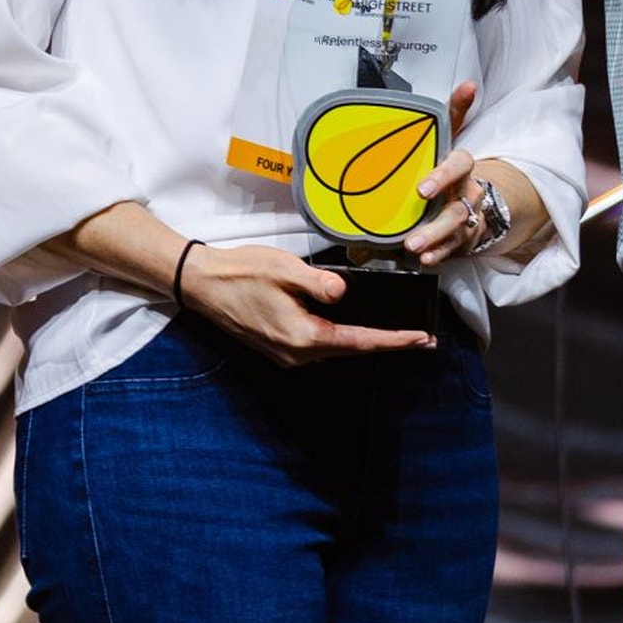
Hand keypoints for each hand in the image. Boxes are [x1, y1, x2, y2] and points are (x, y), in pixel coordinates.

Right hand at [180, 243, 433, 366]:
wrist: (202, 284)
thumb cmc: (241, 272)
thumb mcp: (284, 268)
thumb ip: (318, 283)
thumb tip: (344, 293)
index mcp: (302, 336)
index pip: (358, 341)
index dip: (393, 341)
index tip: (421, 340)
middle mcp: (297, 353)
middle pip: (351, 350)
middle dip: (386, 343)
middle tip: (420, 337)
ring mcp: (286, 354)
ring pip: (335, 349)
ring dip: (363, 342)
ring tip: (394, 332)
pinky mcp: (278, 347)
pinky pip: (318, 346)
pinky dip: (341, 339)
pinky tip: (351, 327)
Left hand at [405, 80, 481, 268]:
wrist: (477, 200)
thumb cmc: (454, 167)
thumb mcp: (453, 137)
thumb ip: (455, 112)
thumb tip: (468, 84)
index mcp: (462, 169)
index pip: (460, 167)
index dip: (443, 176)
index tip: (422, 188)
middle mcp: (468, 195)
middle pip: (458, 206)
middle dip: (437, 216)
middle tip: (413, 228)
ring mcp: (466, 220)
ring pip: (455, 230)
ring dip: (434, 238)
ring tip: (413, 246)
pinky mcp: (461, 240)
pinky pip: (453, 249)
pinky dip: (439, 254)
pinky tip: (424, 259)